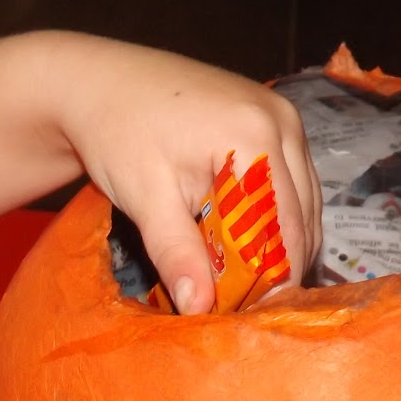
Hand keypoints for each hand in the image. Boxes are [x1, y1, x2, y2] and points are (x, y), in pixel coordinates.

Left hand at [48, 33, 322, 313]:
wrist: (99, 82)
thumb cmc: (117, 132)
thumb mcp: (145, 198)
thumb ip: (177, 254)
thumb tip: (199, 309)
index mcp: (255, 136)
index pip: (285, 227)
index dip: (273, 279)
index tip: (249, 317)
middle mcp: (282, 121)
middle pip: (302, 216)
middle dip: (278, 265)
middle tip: (244, 307)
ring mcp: (281, 116)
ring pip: (302, 202)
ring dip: (279, 243)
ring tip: (242, 282)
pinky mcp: (271, 120)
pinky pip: (289, 182)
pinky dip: (273, 217)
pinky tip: (242, 244)